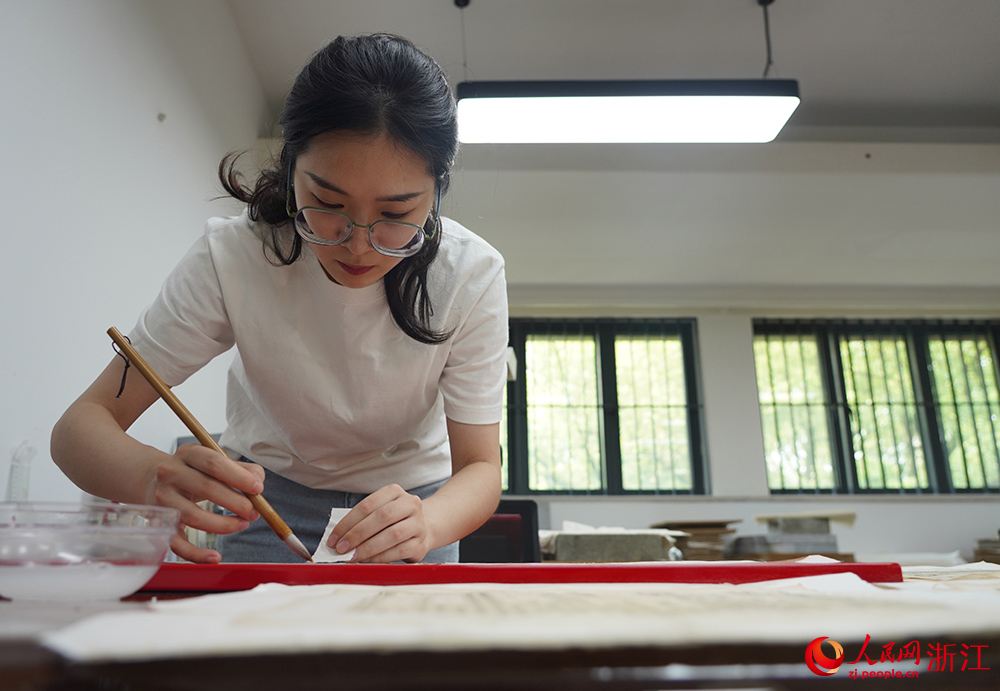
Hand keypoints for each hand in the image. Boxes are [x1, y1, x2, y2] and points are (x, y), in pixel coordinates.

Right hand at [147, 444, 263, 562]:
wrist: (152, 481)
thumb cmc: (193, 472)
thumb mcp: (213, 462)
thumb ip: (241, 469)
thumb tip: (258, 482)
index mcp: (188, 454)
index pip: (214, 462)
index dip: (239, 477)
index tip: (258, 489)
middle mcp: (170, 473)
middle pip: (206, 488)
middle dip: (236, 502)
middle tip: (253, 512)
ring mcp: (162, 499)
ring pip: (193, 516)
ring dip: (223, 525)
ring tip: (242, 524)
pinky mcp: (159, 523)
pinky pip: (177, 543)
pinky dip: (197, 554)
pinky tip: (215, 557)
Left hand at [329, 484, 431, 562]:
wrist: (424, 528)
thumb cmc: (393, 521)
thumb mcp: (380, 511)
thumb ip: (362, 521)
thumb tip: (339, 539)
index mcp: (395, 492)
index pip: (368, 505)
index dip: (348, 522)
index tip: (333, 538)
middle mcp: (410, 504)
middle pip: (382, 517)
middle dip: (357, 534)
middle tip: (341, 548)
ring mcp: (418, 523)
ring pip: (392, 534)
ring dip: (368, 547)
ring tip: (353, 556)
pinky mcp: (421, 543)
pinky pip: (399, 551)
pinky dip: (381, 557)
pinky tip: (368, 561)